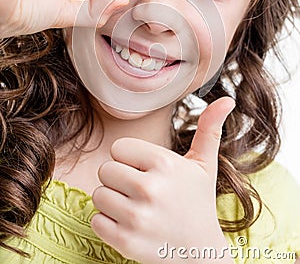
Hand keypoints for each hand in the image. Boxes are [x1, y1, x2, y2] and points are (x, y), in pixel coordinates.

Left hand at [91, 97, 234, 263]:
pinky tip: (131, 225)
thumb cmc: (198, 202)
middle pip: (105, 170)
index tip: (147, 171)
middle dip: (120, 179)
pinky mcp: (126, 242)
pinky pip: (96, 220)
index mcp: (164, 164)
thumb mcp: (204, 164)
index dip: (130, 160)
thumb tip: (227, 99)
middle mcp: (150, 189)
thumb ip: (209, 128)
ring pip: (98, 195)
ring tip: (137, 208)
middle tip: (141, 191)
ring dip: (113, 202)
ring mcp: (137, 217)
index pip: (118, 148)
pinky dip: (108, 224)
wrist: (201, 252)